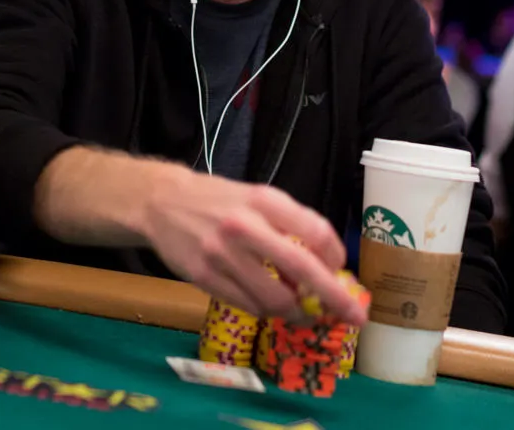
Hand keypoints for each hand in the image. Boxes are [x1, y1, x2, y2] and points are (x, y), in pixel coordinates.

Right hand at [141, 170, 366, 324]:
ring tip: (302, 315)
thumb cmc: (217, 200)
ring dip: (296, 313)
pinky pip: (247, 306)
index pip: (315, 231)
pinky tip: (268, 306)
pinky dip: (264, 311)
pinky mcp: (203, 276)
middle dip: (333, 298)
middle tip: (353, 317)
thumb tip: (325, 262)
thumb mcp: (255, 196)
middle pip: (302, 269)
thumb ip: (287, 222)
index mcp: (264, 200)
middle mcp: (245, 226)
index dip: (335, 256)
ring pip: (274, 298)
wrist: (160, 202)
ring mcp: (222, 254)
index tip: (340, 270)